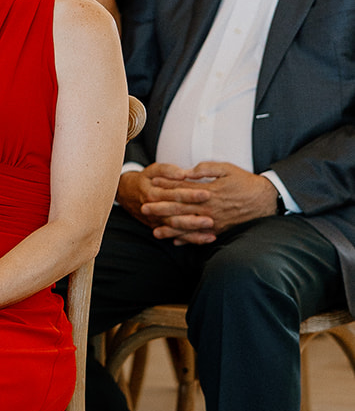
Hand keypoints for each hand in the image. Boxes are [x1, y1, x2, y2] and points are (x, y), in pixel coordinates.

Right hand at [118, 163, 214, 241]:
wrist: (127, 194)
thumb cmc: (145, 180)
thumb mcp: (153, 170)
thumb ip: (168, 170)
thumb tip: (184, 173)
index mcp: (153, 193)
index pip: (175, 194)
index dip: (191, 194)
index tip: (207, 193)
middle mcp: (154, 209)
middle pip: (176, 215)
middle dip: (194, 218)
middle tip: (211, 219)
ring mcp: (157, 221)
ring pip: (176, 229)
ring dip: (194, 233)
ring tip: (211, 233)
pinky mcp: (160, 228)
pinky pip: (177, 236)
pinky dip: (191, 239)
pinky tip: (206, 239)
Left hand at [154, 161, 278, 236]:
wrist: (266, 200)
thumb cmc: (245, 182)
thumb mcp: (226, 168)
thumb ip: (205, 169)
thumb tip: (187, 171)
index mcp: (208, 192)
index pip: (182, 190)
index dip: (166, 187)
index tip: (151, 184)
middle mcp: (208, 209)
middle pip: (180, 210)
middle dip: (160, 209)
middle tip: (143, 208)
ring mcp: (213, 222)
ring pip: (187, 227)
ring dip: (170, 229)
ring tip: (154, 231)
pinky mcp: (219, 230)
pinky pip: (200, 237)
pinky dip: (187, 240)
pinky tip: (175, 241)